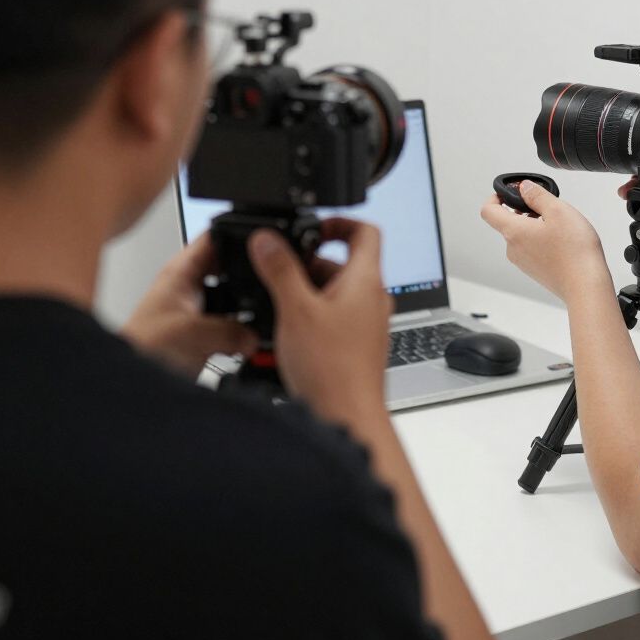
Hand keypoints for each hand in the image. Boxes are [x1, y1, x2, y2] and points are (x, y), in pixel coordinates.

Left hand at [123, 232, 256, 378]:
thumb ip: (229, 330)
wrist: (128, 386)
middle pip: (231, 268)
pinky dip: (243, 334)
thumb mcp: (191, 333)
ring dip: (248, 310)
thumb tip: (255, 335)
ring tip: (263, 316)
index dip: (239, 235)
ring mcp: (198, 311)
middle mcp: (191, 288)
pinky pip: (233, 327)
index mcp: (181, 273)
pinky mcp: (203, 335)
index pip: (214, 238)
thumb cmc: (140, 350)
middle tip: (270, 285)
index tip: (265, 244)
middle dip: (251, 276)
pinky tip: (251, 342)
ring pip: (235, 300)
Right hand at [248, 219, 391, 423]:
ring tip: (280, 308)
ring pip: (336, 293)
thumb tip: (267, 240)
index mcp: (365, 281)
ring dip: (307, 293)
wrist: (348, 417)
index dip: (338, 222)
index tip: (312, 228)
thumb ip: (280, 270)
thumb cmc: (332, 369)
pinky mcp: (358, 346)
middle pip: (343, 264)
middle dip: (309, 265)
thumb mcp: (295, 310)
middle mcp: (372, 300)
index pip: (365, 231)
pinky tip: (288, 335)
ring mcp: (367, 324)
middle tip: (280, 274)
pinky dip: (312, 317)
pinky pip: (335, 319)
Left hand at [481, 179, 609, 301]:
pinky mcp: (535, 270)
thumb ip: (537, 195)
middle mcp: (513, 249)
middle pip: (509, 222)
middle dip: (525, 211)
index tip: (510, 193)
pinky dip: (543, 240)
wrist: (586, 287)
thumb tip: (524, 188)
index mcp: (513, 232)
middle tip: (548, 209)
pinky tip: (563, 242)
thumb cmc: (574, 252)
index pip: (488, 211)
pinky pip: (532, 249)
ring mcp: (523, 262)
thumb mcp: (558, 210)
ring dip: (536, 226)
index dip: (495, 197)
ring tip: (560, 227)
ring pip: (522, 236)